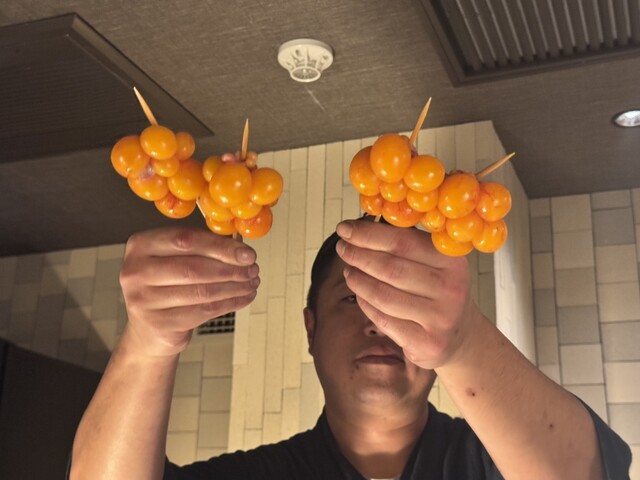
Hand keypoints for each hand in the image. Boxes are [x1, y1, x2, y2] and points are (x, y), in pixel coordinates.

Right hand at [119, 227, 259, 356]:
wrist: (149, 328)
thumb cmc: (168, 284)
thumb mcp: (176, 258)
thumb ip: (203, 248)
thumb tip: (242, 249)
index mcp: (140, 245)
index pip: (186, 240)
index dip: (221, 247)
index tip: (247, 253)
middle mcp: (135, 271)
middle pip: (194, 268)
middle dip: (231, 269)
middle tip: (254, 269)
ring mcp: (143, 300)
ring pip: (202, 292)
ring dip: (234, 287)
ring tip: (252, 282)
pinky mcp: (158, 323)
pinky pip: (203, 311)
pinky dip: (230, 303)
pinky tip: (244, 297)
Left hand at [335, 220, 479, 369]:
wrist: (460, 335)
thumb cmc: (437, 290)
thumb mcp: (434, 263)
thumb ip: (405, 244)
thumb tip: (359, 228)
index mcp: (452, 259)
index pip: (402, 241)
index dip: (367, 234)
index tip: (344, 229)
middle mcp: (451, 287)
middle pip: (390, 267)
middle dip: (358, 255)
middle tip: (342, 249)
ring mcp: (441, 317)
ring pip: (383, 294)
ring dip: (358, 281)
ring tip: (348, 272)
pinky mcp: (427, 342)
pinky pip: (384, 319)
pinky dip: (366, 304)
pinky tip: (360, 295)